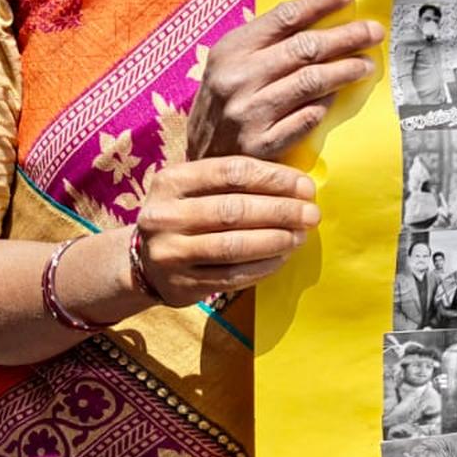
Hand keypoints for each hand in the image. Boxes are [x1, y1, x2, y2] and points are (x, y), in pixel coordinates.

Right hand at [135, 154, 319, 302]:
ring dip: (275, 241)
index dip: (274, 179)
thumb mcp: (195, 187)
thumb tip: (296, 184)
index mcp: (172, 180)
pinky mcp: (180, 284)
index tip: (305, 187)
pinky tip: (282, 258)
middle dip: (281, 211)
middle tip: (311, 214)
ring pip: (233, 246)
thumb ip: (235, 181)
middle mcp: (165, 215)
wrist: (145, 261)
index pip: (232, 172)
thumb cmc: (186, 214)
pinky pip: (231, 276)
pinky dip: (262, 267)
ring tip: (300, 236)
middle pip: (234, 210)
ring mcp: (169, 252)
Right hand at [186, 0, 382, 160]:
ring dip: (345, 70)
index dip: (320, 2)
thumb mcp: (230, 64)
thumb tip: (317, 15)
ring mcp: (250, 113)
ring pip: (310, 82)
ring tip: (367, 63)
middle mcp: (238, 79)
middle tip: (374, 31)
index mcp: (230, 51)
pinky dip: (325, 105)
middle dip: (346, 36)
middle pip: (304, 48)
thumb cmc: (222, 104)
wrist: (200, 163)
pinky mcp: (262, 146)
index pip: (284, 18)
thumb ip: (265, 42)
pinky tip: (338, 97)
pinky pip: (306, 119)